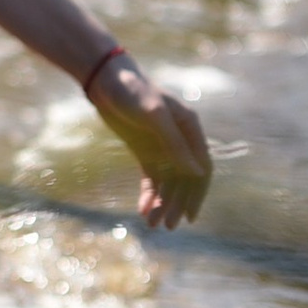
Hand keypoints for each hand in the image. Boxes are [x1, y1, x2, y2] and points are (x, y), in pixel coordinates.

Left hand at [85, 51, 213, 231]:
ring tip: (152, 223)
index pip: (202, 168)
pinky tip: (143, 209)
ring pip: (168, 182)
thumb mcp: (154, 116)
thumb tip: (197, 173)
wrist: (105, 81)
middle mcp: (180, 139)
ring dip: (163, 203)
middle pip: (185, 180)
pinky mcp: (145, 150)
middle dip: (178, 203)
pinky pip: (152, 178)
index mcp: (190, 128)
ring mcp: (162, 146)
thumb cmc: (133, 92)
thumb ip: (175, 143)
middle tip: (167, 226)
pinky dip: (150, 194)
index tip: (190, 217)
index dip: (198, 194)